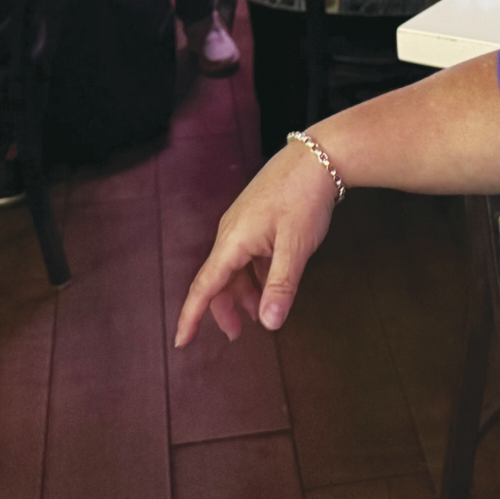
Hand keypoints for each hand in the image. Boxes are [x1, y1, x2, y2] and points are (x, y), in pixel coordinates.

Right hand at [176, 143, 339, 344]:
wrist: (318, 156)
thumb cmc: (304, 197)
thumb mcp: (295, 246)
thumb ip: (281, 286)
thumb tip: (269, 323)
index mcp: (233, 241)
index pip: (204, 286)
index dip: (191, 316)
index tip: (181, 342)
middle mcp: (232, 233)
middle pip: (218, 280)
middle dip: (224, 309)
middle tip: (238, 334)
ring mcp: (243, 225)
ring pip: (234, 268)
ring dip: (242, 292)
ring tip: (259, 312)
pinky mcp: (256, 220)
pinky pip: (247, 255)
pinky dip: (254, 275)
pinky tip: (270, 284)